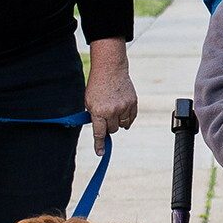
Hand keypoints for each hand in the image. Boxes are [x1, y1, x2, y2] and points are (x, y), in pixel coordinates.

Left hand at [83, 39, 137, 155]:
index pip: (99, 133)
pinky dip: (126, 118)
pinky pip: (131, 118)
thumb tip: (100, 130)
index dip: (99, 145)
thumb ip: (94, 116)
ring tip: (113, 110)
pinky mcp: (133, 102)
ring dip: (118, 121)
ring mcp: (124, 107)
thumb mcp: (89, 101)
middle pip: (112, 130)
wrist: (110, 69)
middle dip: (108, 126)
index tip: (100, 153)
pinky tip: (122, 112)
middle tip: (105, 117)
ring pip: (122, 125)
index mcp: (99, 111)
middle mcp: (112, 111)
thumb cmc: (97, 85)